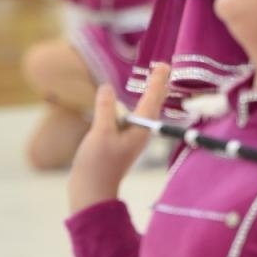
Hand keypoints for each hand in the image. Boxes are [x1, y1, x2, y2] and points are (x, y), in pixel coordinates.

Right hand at [68, 63, 170, 212]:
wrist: (91, 192)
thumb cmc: (97, 164)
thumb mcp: (100, 133)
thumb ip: (105, 108)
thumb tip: (107, 87)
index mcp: (140, 130)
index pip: (152, 99)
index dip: (158, 81)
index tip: (164, 64)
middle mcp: (140, 133)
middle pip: (152, 105)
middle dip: (157, 87)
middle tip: (162, 68)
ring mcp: (130, 140)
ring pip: (143, 113)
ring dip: (148, 96)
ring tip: (153, 81)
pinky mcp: (120, 144)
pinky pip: (131, 120)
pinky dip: (132, 108)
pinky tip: (128, 105)